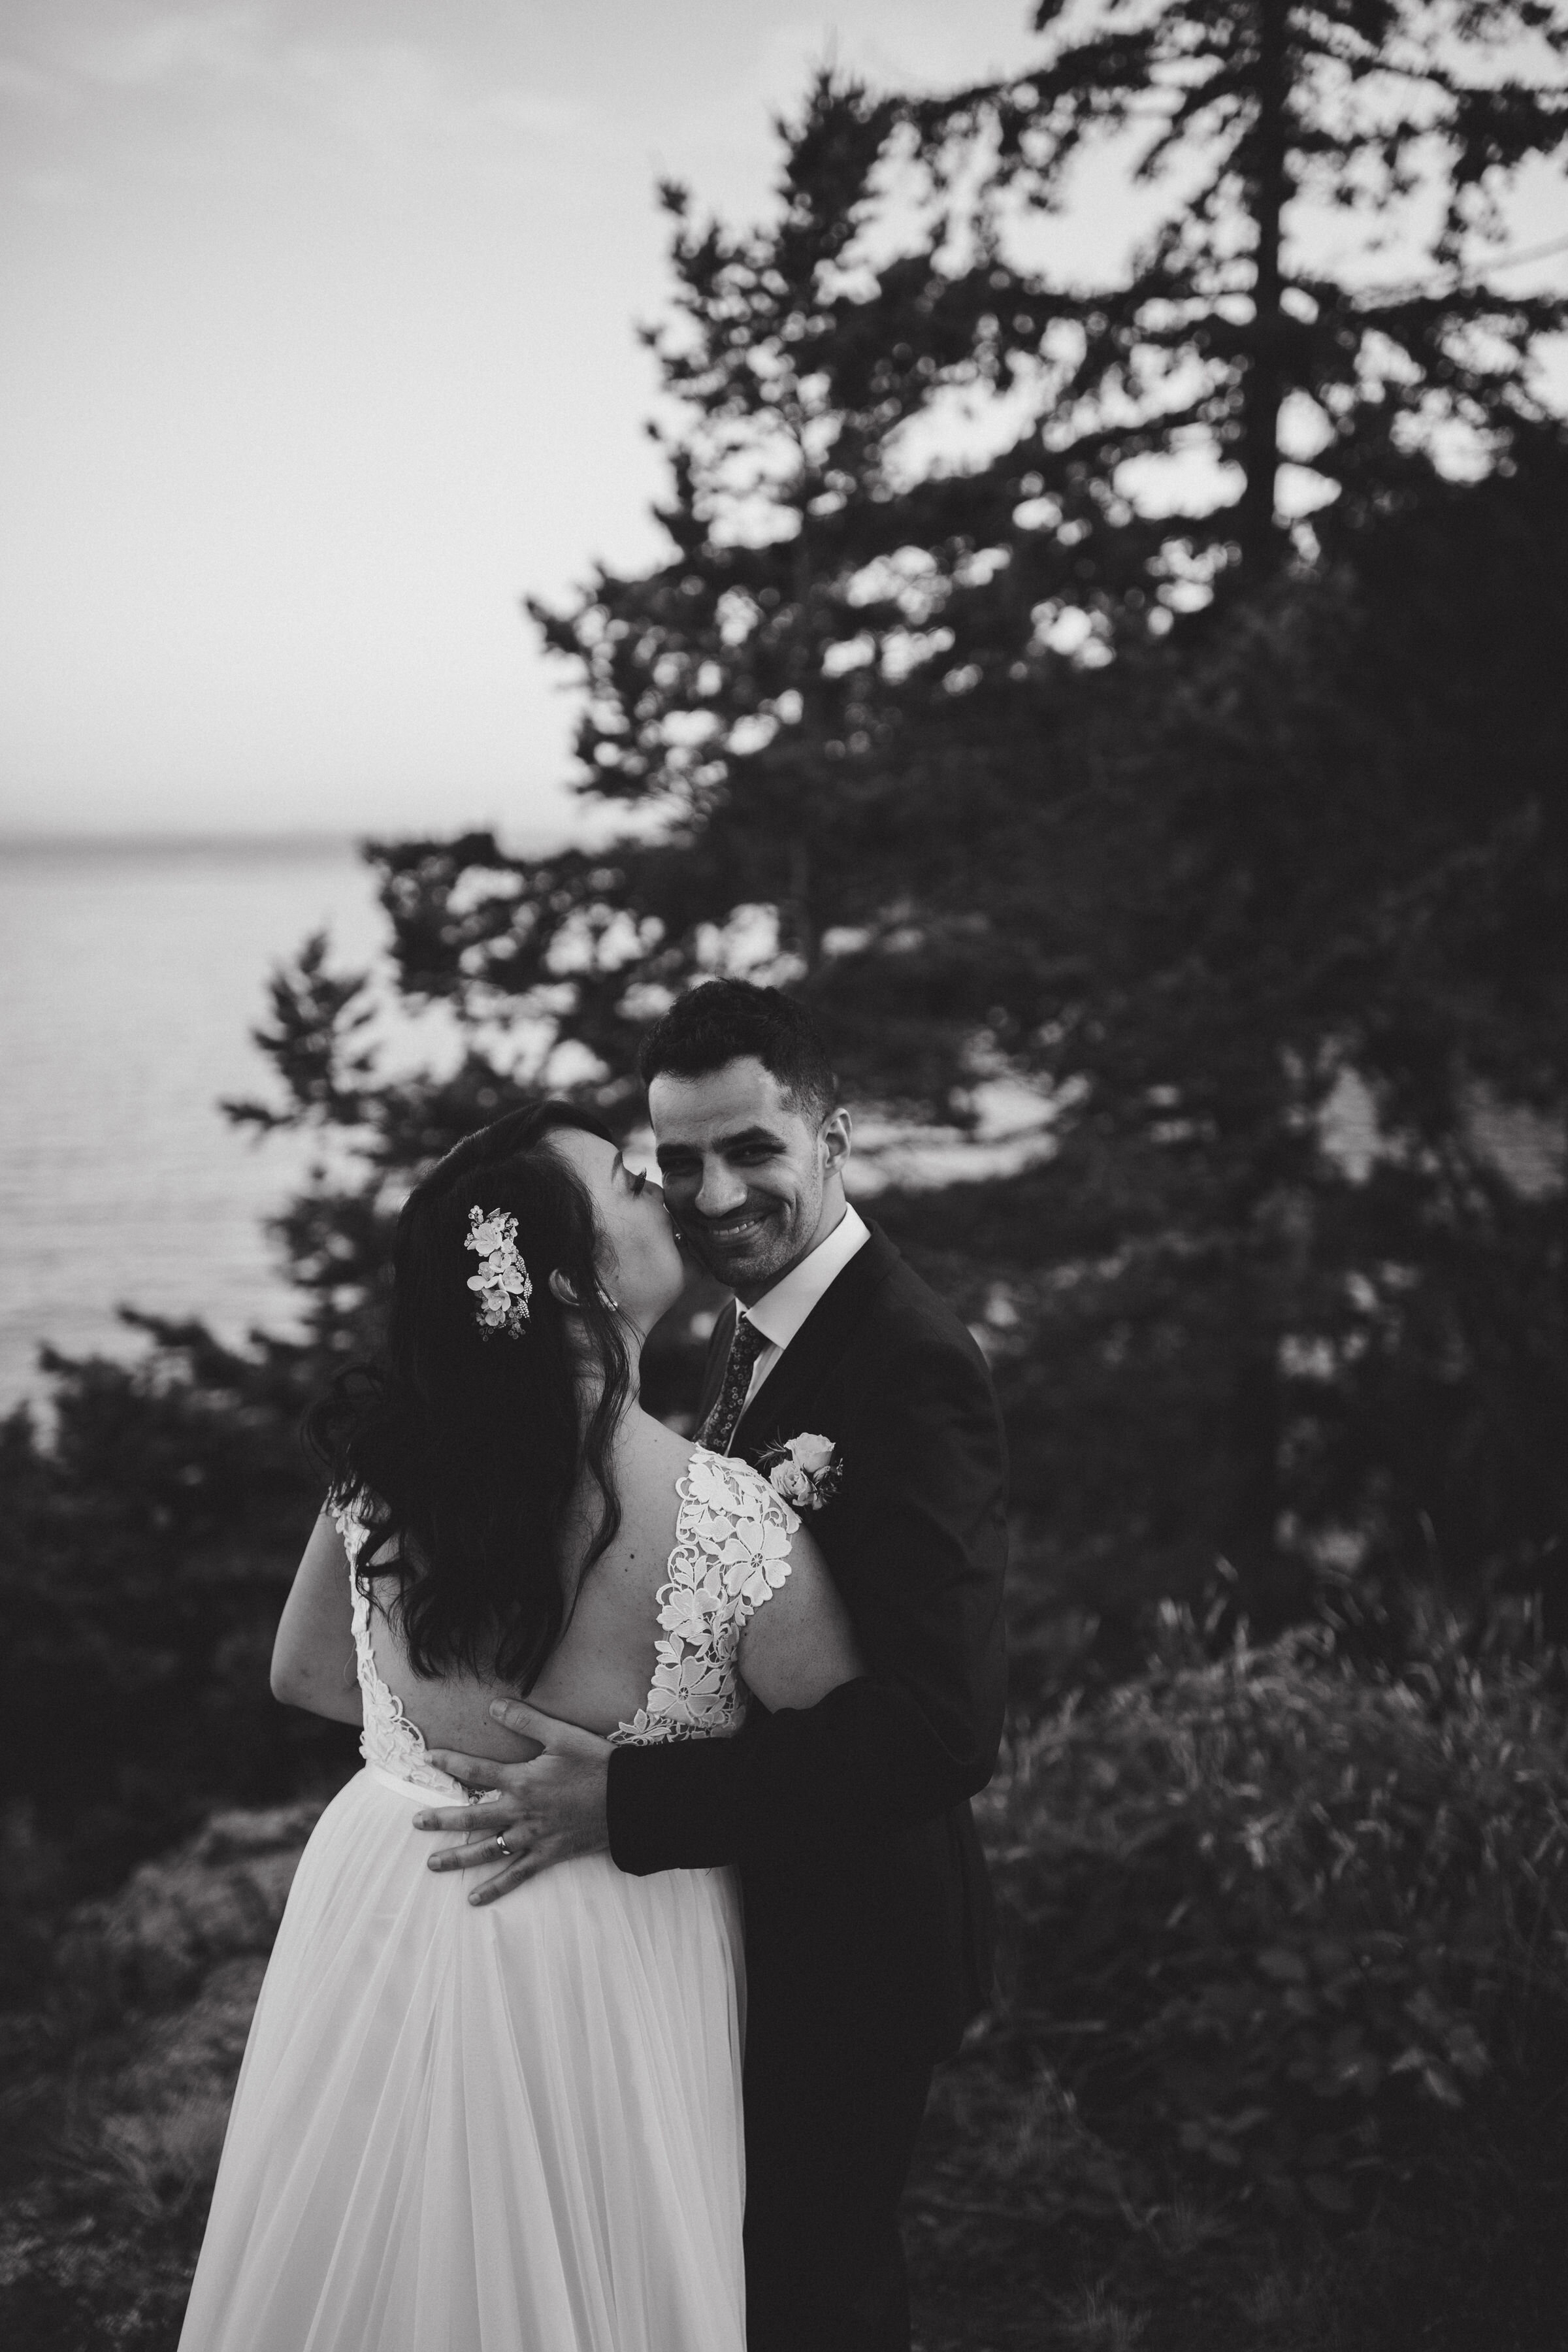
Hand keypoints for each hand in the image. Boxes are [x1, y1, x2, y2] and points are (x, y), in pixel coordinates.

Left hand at [413, 1700, 612, 1906]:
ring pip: (488, 1850)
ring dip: (458, 1858)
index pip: (476, 1771)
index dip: (449, 1763)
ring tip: (432, 1864)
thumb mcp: (562, 1735)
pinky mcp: (548, 1855)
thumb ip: (525, 1721)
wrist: (630, 1800)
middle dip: (442, 1819)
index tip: (427, 1759)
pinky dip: (495, 1888)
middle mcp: (521, 1812)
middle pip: (472, 1817)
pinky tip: (474, 1899)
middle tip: (415, 1822)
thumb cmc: (598, 1764)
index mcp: (522, 1780)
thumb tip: (494, 1704)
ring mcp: (533, 1837)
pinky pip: (516, 1876)